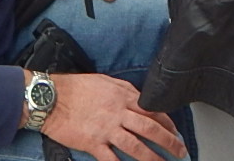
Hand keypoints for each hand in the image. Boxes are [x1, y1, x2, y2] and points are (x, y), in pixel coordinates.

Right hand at [40, 72, 185, 159]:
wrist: (52, 98)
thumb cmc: (77, 87)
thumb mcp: (105, 81)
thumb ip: (124, 90)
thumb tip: (140, 98)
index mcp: (122, 96)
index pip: (152, 110)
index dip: (167, 123)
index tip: (176, 131)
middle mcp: (118, 113)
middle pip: (150, 129)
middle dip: (169, 142)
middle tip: (181, 151)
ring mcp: (106, 129)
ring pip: (136, 147)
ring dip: (153, 158)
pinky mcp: (93, 143)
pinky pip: (112, 160)